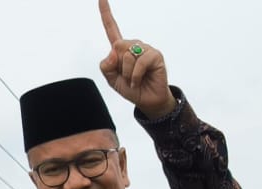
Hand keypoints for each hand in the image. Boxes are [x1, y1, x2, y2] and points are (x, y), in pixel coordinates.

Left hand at [98, 0, 175, 118]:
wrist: (147, 102)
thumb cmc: (131, 89)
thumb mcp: (111, 80)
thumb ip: (106, 66)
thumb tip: (113, 51)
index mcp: (121, 49)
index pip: (111, 28)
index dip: (105, 13)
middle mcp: (133, 45)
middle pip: (117, 45)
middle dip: (118, 66)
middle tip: (127, 77)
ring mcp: (145, 49)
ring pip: (127, 55)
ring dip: (127, 73)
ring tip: (135, 80)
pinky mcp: (155, 55)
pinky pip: (139, 61)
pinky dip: (135, 75)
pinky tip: (139, 81)